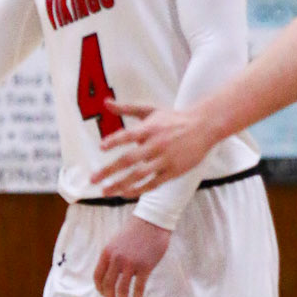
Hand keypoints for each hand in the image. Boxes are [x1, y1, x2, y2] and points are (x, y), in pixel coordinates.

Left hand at [93, 101, 214, 197]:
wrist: (204, 127)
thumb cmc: (173, 118)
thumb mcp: (150, 110)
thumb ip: (126, 108)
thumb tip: (105, 102)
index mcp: (150, 128)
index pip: (129, 135)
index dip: (115, 140)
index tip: (101, 147)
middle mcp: (156, 144)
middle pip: (129, 159)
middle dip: (109, 170)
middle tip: (92, 179)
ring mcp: (165, 159)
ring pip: (139, 175)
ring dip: (120, 185)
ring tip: (105, 191)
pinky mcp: (173, 171)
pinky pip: (153, 183)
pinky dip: (138, 190)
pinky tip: (124, 194)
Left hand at [93, 215, 171, 296]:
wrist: (152, 221)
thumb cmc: (135, 231)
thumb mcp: (116, 242)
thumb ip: (111, 256)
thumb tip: (110, 274)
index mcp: (107, 253)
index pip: (98, 275)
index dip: (100, 288)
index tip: (103, 294)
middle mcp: (116, 259)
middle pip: (108, 284)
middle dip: (109, 296)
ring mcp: (131, 264)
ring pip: (122, 288)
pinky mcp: (145, 267)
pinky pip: (138, 286)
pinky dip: (137, 294)